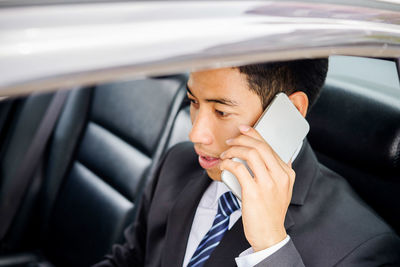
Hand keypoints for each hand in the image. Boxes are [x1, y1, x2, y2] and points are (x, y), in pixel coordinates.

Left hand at [220, 124, 294, 251]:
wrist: (270, 235)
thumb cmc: (271, 212)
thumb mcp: (283, 190)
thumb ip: (280, 173)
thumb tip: (275, 156)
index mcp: (287, 173)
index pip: (270, 146)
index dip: (254, 134)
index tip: (243, 129)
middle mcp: (280, 176)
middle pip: (260, 147)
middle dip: (242, 139)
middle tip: (230, 141)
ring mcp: (268, 184)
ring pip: (250, 154)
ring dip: (233, 150)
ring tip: (225, 154)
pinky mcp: (253, 192)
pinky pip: (238, 168)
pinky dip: (228, 162)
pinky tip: (224, 164)